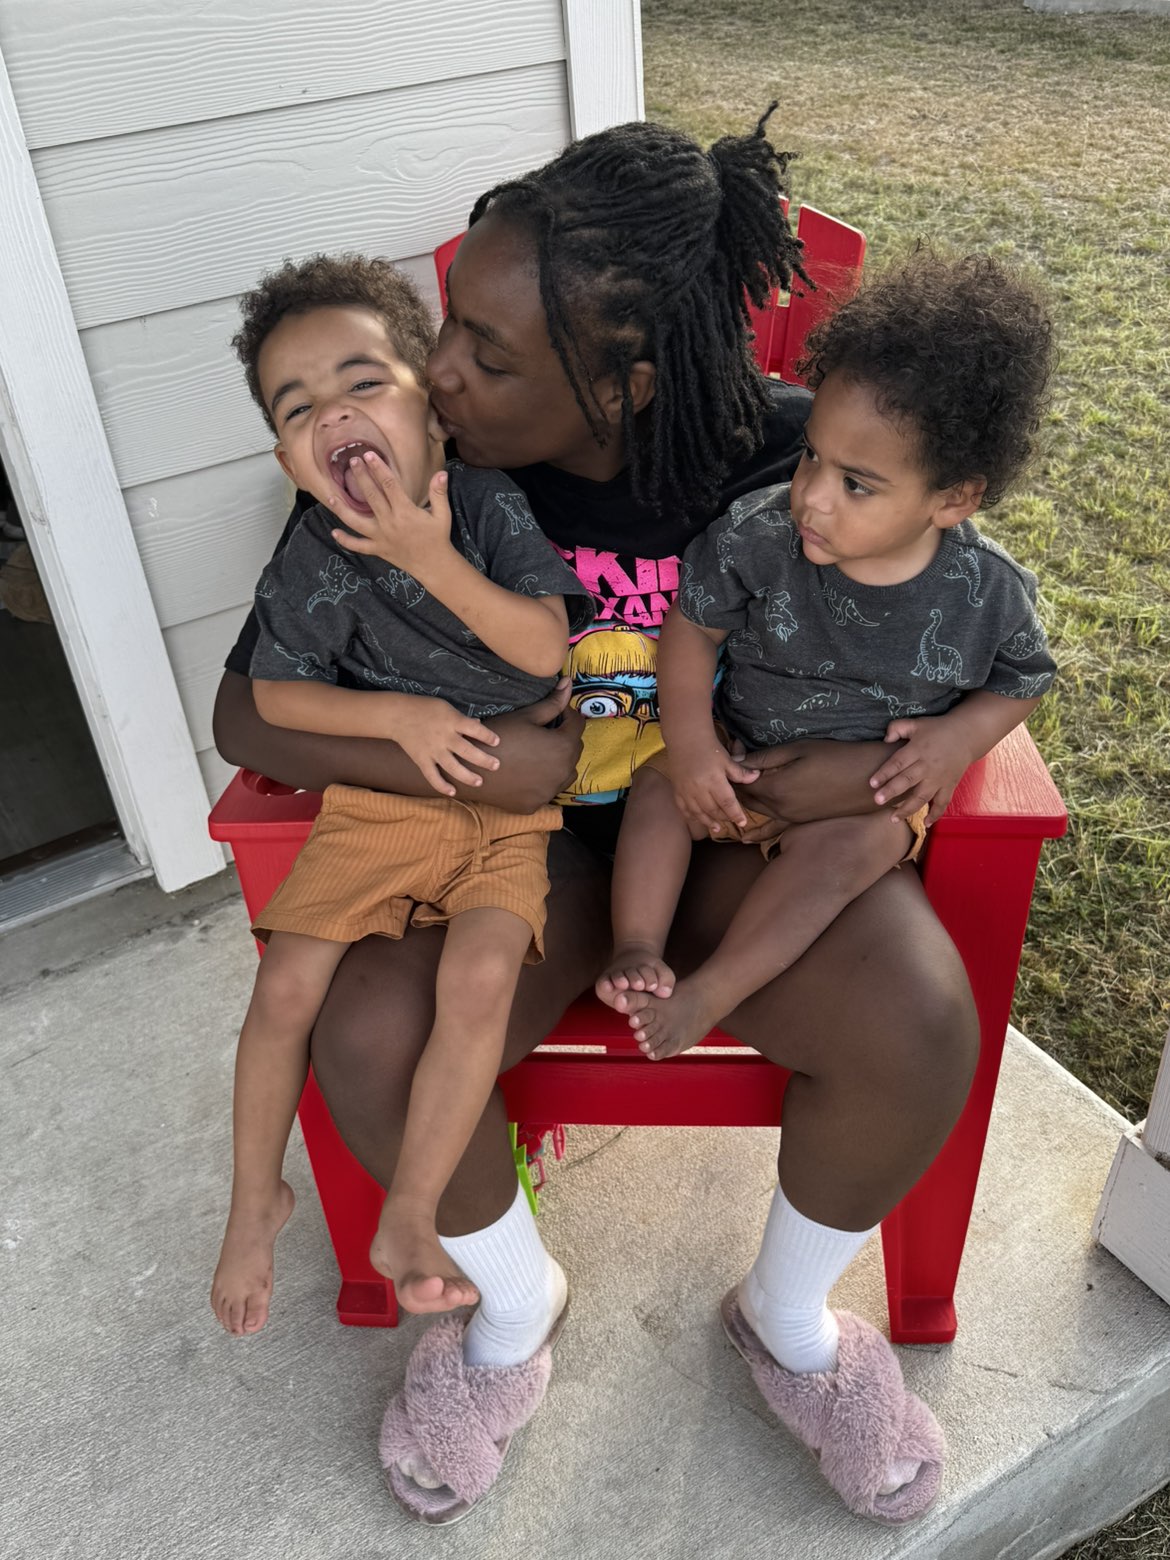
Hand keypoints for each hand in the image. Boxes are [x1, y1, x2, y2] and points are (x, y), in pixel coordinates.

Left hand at [331, 455, 451, 576]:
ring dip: (342, 509)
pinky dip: (345, 541)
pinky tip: (334, 532)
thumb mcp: (443, 515)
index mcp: (406, 512)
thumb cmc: (438, 537)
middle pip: (371, 497)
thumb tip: (442, 473)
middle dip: (361, 477)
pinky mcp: (378, 549)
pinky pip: (358, 546)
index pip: (389, 485)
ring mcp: (381, 537)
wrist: (434, 565)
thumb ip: (439, 493)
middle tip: (352, 461)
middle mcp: (390, 523)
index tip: (369, 455)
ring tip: (330, 496)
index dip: (379, 469)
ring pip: (356, 521)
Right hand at [386, 696, 500, 796]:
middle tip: (496, 765)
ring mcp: (432, 750)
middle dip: (483, 760)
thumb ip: (462, 719)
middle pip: (467, 751)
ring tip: (479, 782)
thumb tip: (479, 723)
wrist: (397, 715)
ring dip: (467, 776)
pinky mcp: (421, 759)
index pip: (474, 729)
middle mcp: (444, 737)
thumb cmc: (425, 708)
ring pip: (452, 767)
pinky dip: (441, 785)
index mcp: (452, 721)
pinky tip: (452, 792)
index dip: (487, 736)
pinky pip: (432, 776)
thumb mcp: (446, 707)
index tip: (497, 742)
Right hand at [478, 679, 584, 809]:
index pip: (577, 725)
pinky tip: (529, 772)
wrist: (470, 767)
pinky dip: (545, 781)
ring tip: (540, 753)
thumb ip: (552, 703)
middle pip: (575, 750)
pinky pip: (549, 789)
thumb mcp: (526, 716)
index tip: (556, 713)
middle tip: (545, 732)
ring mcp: (550, 791)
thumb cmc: (497, 736)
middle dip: (565, 737)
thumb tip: (568, 683)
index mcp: (563, 746)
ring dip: (560, 761)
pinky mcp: (537, 804)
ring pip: (567, 772)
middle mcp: (563, 771)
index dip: (568, 715)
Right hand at [670, 738, 759, 834]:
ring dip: (708, 822)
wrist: (685, 739)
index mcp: (714, 780)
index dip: (735, 814)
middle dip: (724, 818)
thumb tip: (756, 777)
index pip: (727, 803)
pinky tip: (698, 819)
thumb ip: (740, 772)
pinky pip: (683, 809)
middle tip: (732, 822)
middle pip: (713, 810)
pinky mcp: (677, 791)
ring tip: (717, 828)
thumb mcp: (726, 759)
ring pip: (698, 813)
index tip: (743, 822)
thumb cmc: (708, 748)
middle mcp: (699, 789)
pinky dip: (691, 816)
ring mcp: (686, 791)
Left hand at [736, 737, 890, 823]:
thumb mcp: (798, 750)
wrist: (871, 780)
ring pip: (756, 814)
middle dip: (733, 783)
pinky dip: (758, 830)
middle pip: (744, 800)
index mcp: (776, 789)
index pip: (740, 781)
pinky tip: (747, 838)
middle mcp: (780, 809)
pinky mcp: (801, 823)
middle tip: (731, 765)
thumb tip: (736, 761)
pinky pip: (772, 828)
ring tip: (731, 794)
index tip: (732, 748)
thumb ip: (765, 758)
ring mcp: (791, 819)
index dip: (732, 765)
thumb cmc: (836, 757)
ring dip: (743, 802)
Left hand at [869, 717, 974, 823]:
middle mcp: (928, 766)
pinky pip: (943, 802)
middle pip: (907, 780)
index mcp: (918, 749)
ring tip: (893, 819)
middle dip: (892, 791)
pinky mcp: (950, 785)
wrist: (967, 735)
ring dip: (908, 809)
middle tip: (877, 801)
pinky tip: (927, 824)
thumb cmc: (937, 729)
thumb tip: (884, 740)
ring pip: (923, 796)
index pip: (898, 762)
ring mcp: (939, 778)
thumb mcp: (916, 723)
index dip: (885, 773)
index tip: (872, 783)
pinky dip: (936, 814)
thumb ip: (897, 728)